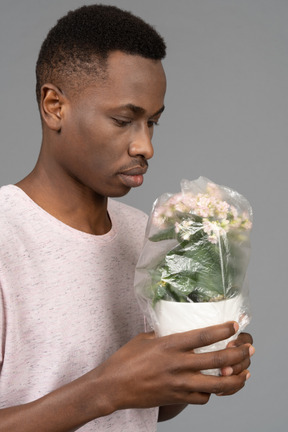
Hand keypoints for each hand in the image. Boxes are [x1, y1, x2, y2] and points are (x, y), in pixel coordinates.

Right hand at [94, 322, 253, 413]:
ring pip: (215, 384)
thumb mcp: (144, 339)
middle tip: (247, 349)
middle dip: (237, 353)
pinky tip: (212, 388)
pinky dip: (211, 393)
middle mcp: (177, 364)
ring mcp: (178, 384)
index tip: (234, 325)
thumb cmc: (125, 360)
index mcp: (169, 345)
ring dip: (234, 379)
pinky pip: (202, 398)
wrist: (113, 387)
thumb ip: (163, 335)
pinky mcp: (175, 398)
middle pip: (216, 359)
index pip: (202, 336)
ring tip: (243, 374)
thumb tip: (175, 329)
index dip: (221, 330)